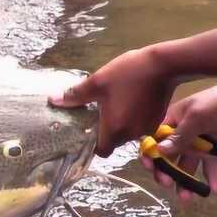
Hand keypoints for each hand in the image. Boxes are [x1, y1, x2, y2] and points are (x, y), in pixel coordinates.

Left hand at [48, 47, 175, 156]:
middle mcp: (130, 134)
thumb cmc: (127, 73)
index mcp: (114, 128)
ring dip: (120, 124)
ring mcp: (146, 129)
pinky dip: (134, 119)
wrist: (163, 64)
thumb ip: (75, 95)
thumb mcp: (97, 82)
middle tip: (100, 113)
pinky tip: (131, 101)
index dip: (93, 145)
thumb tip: (53, 101)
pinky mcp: (156, 121)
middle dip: (106, 132)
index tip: (89, 132)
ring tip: (116, 104)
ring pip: (127, 134)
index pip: (101, 151)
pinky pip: (140, 127)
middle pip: (114, 142)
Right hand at [140, 79, 216, 201]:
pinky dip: (211, 182)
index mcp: (171, 123)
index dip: (149, 154)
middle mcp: (180, 138)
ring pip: (185, 169)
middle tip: (168, 183)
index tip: (150, 166)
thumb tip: (159, 151)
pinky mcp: (213, 155)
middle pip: (167, 160)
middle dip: (165, 173)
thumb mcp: (196, 117)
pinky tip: (215, 190)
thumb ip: (179, 136)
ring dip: (184, 184)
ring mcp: (197, 148)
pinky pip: (209, 171)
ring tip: (187, 198)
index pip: (154, 141)